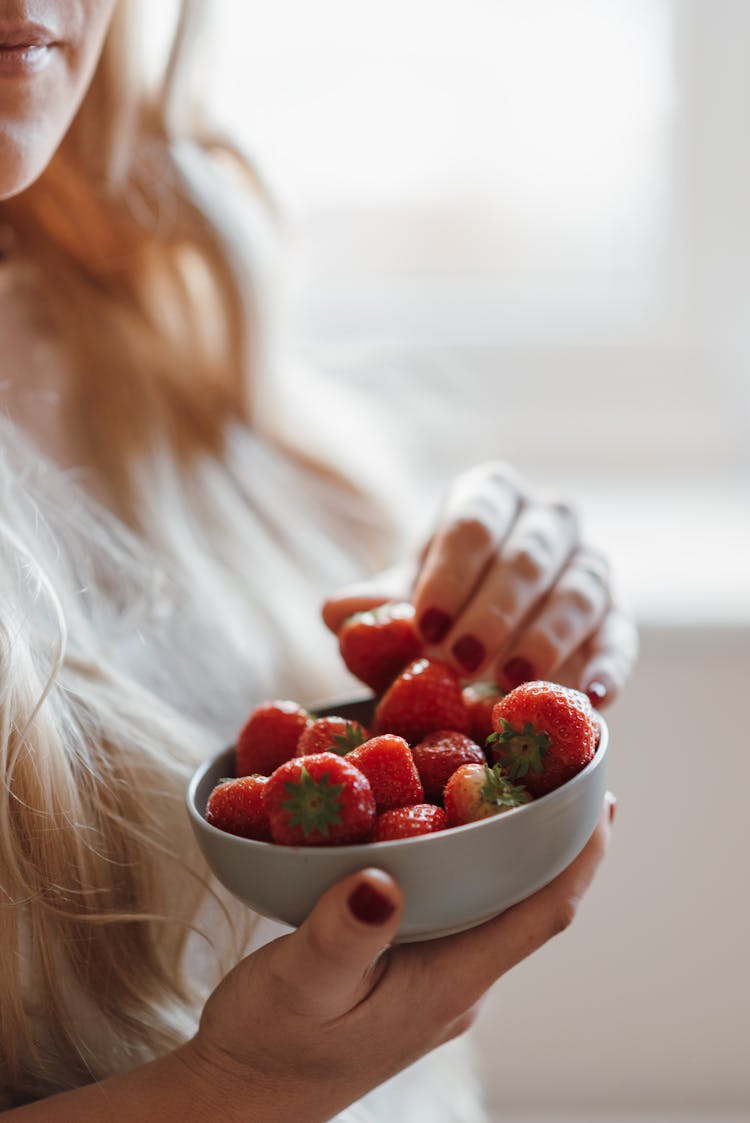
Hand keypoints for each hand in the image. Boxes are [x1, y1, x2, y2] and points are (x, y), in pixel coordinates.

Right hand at [179, 795, 614, 1122]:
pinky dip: (464, 859)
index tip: (600, 800)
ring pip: (493, 901)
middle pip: (528, 901)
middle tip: (556, 763)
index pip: (542, 914)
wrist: (240, 1097)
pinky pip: (457, 905)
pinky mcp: (410, 970)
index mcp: (450, 983)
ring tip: (509, 777)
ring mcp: (436, 978)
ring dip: (509, 844)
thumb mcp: (299, 986)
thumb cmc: (268, 1047)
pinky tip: (440, 823)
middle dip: (552, 836)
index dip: (579, 857)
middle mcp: (458, 980)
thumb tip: (380, 883)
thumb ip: (342, 936)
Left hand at [323, 462, 636, 706]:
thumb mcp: (404, 601)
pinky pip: (619, 636)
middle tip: (462, 660)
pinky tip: (589, 699)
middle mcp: (546, 520)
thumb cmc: (439, 604)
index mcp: (489, 497)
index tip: (426, 625)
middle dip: (496, 608)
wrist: (485, 634)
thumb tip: (339, 613)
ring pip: (581, 589)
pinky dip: (608, 667)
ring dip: (548, 637)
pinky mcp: (616, 617)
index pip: (474, 520)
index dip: (451, 572)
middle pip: (529, 554)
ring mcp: (589, 564)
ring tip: (515, 681)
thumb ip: (374, 607)